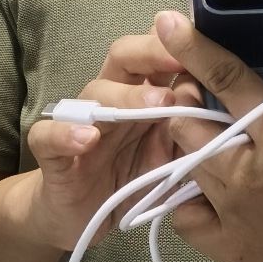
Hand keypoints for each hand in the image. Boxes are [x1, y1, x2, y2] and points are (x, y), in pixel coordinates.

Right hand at [16, 24, 192, 251]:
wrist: (82, 216)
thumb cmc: (131, 176)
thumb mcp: (170, 156)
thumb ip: (189, 130)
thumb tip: (214, 105)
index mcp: (142, 90)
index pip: (156, 51)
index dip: (179, 45)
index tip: (206, 45)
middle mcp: (111, 96)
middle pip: (124, 55)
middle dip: (153, 53)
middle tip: (181, 63)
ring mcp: (79, 120)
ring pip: (95, 91)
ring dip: (126, 96)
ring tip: (156, 106)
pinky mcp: (52, 152)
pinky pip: (49, 134)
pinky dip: (66, 133)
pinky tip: (88, 139)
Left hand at [156, 0, 262, 261]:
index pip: (225, 79)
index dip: (192, 48)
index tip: (166, 21)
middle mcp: (249, 173)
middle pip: (187, 125)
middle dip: (187, 104)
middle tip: (202, 98)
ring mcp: (236, 216)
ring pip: (183, 167)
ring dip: (189, 148)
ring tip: (209, 138)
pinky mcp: (231, 250)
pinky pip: (185, 217)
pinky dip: (189, 197)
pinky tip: (209, 185)